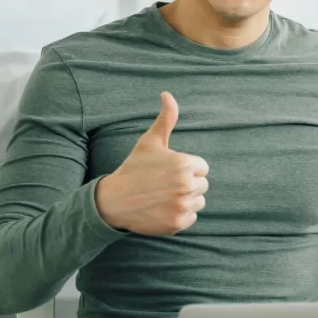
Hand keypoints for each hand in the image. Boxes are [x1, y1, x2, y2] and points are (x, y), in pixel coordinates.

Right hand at [95, 92, 208, 234]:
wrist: (115, 200)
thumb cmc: (134, 168)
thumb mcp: (150, 141)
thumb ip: (166, 118)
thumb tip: (167, 94)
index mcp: (184, 164)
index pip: (202, 167)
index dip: (186, 168)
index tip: (168, 170)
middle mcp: (186, 185)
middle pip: (202, 185)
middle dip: (187, 184)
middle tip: (165, 184)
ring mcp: (182, 206)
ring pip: (198, 202)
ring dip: (185, 200)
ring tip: (164, 196)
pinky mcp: (178, 224)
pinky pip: (191, 218)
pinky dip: (179, 215)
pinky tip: (163, 208)